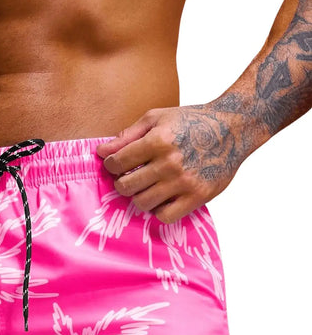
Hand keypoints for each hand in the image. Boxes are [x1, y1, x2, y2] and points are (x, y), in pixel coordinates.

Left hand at [95, 103, 247, 224]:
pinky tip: (163, 198)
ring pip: (143, 203)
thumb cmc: (191, 121)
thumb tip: (101, 153)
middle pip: (126, 187)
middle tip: (130, 178)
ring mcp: (184, 182)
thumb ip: (127, 135)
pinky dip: (159, 210)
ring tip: (147, 187)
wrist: (233, 128)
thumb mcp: (157, 118)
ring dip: (140, 197)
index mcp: (158, 140)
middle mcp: (170, 163)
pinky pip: (165, 216)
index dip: (111, 165)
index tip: (116, 165)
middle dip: (122, 183)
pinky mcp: (197, 197)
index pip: (118, 162)